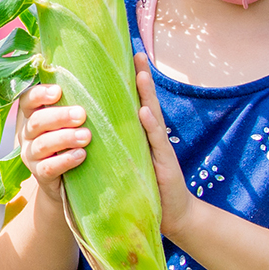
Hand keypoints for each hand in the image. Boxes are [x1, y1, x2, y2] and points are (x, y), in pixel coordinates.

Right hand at [16, 82, 90, 206]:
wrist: (67, 179)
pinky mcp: (40, 175)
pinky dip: (65, 160)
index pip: (27, 100)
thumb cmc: (74, 137)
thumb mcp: (71, 118)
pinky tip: (81, 155)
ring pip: (42, 144)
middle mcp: (27, 133)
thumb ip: (78, 98)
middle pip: (36, 121)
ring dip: (65, 138)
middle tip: (82, 114)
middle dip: (60, 116)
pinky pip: (48, 167)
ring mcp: (31, 155)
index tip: (58, 91)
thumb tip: (116, 72)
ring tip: (87, 136)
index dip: (40, 95)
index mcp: (32, 114)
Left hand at [134, 53, 196, 241]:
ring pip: (152, 117)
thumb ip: (118, 144)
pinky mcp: (163, 164)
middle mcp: (153, 137)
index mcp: (142, 136)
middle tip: (136, 53)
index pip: (136, 104)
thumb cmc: (147, 188)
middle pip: (147, 102)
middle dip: (142, 77)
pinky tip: (144, 112)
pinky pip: (155, 143)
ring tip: (141, 73)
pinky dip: (150, 127)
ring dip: (147, 95)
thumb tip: (95, 129)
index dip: (132, 82)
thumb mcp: (129, 161)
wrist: (173, 216)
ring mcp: (160, 149)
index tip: (125, 57)